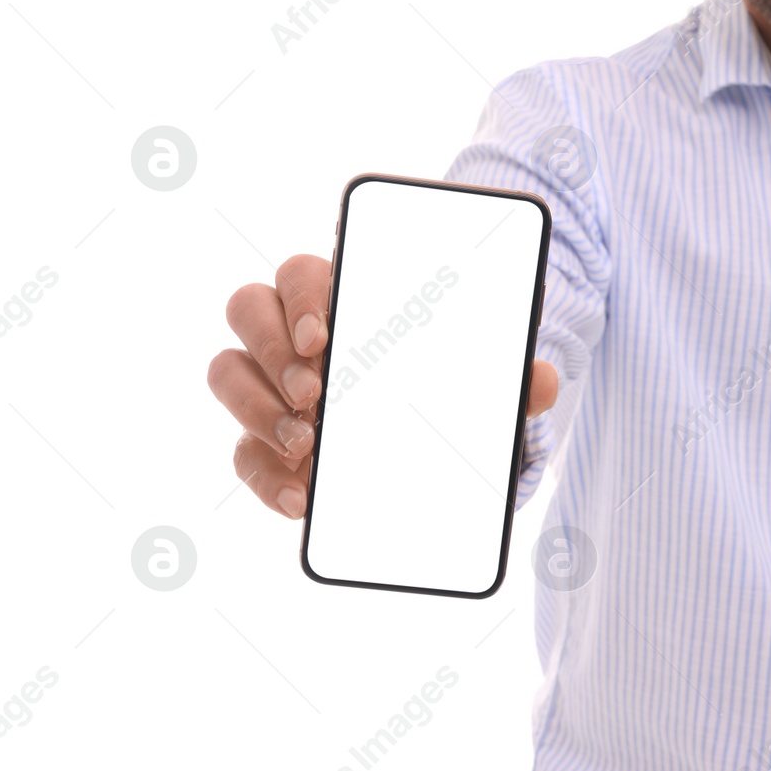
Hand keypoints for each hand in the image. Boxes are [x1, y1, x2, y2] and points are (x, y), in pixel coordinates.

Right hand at [208, 254, 558, 519]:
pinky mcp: (261, 443)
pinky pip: (241, 453)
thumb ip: (509, 376)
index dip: (304, 296)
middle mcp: (291, 333)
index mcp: (343, 300)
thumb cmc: (444, 386)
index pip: (302, 273)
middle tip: (317, 390)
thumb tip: (545, 379)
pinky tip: (302, 498)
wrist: (430, 444)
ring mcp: (267, 386)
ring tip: (308, 440)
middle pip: (249, 308)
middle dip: (275, 347)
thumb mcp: (481, 381)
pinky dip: (267, 476)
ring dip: (257, 404)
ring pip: (226, 370)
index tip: (326, 334)